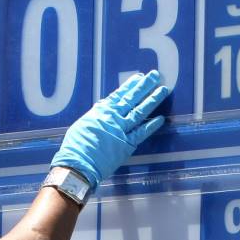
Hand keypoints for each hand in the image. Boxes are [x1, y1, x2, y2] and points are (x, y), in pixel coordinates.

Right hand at [50, 71, 170, 188]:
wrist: (78, 164)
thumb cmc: (76, 146)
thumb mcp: (82, 125)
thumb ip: (95, 116)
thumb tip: (101, 108)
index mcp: (100, 112)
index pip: (118, 95)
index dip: (130, 86)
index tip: (139, 77)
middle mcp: (113, 118)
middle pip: (131, 99)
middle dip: (144, 86)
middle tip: (155, 75)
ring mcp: (121, 131)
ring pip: (139, 112)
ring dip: (152, 100)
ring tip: (163, 90)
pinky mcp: (127, 145)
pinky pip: (141, 133)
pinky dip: (151, 126)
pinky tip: (161, 118)